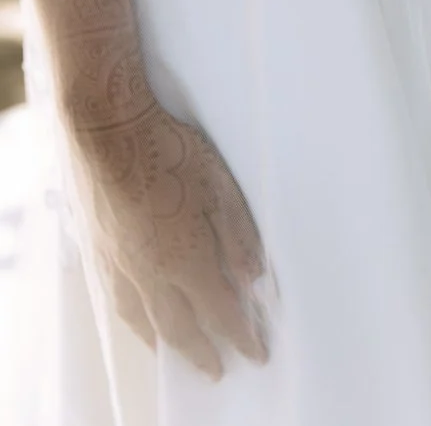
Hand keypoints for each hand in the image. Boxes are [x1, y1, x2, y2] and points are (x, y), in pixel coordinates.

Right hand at [77, 104, 266, 378]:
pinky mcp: (101, 254)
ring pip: (146, 322)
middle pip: (181, 329)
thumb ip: (240, 236)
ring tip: (184, 357)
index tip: (257, 354)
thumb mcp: (222, 187)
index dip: (241, 336)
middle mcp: (151, 273)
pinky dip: (138, 325)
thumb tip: (254, 277)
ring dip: (169, 345)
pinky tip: (143, 323)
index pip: (221, 312)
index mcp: (186, 259)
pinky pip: (121, 305)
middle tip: (220, 370)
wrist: (109, 132)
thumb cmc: (171, 153)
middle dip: (204, 353)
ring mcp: (121, 266)